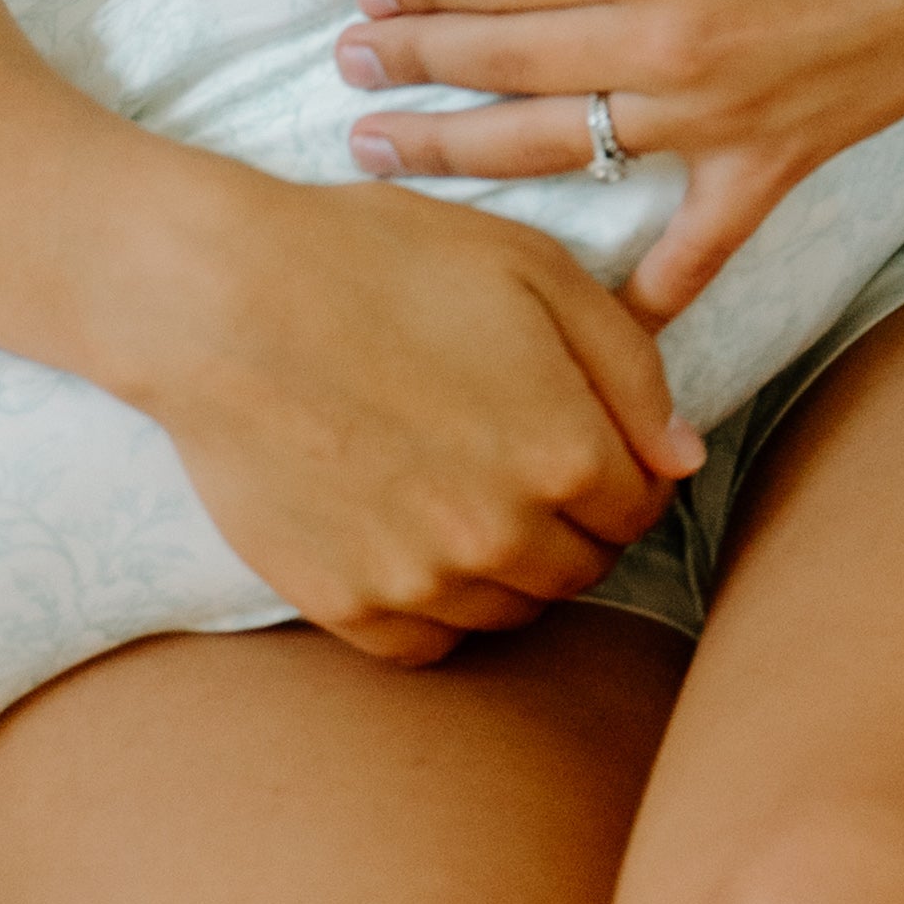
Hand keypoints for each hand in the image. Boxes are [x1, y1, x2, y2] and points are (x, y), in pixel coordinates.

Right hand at [127, 162, 702, 666]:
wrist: (220, 299)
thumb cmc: (381, 261)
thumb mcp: (532, 270)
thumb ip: (629, 368)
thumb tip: (683, 458)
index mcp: (566, 452)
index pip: (642, 505)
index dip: (622, 468)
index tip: (583, 438)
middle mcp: (503, 534)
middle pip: (581, 567)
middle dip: (571, 520)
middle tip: (517, 457)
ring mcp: (421, 580)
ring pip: (510, 611)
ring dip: (506, 567)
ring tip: (458, 490)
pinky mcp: (345, 605)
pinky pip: (426, 643)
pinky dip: (432, 606)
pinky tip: (408, 537)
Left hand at [331, 0, 903, 321]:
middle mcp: (665, 38)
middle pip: (501, 68)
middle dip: (409, 70)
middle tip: (346, 71)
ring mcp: (719, 112)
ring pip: (561, 152)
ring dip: (463, 159)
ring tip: (388, 160)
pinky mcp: (779, 157)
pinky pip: (698, 242)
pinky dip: (646, 287)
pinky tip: (593, 316)